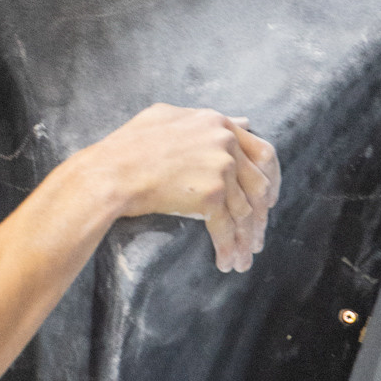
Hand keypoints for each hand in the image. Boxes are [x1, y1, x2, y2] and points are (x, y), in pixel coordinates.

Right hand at [90, 104, 281, 273]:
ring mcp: (220, 168)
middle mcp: (225, 143)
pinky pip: (226, 228)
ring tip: (244, 258)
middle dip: (260, 215)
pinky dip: (229, 248)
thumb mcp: (168, 116)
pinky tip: (227, 264)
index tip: (268, 199)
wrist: (110, 172)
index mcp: (218, 123)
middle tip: (257, 236)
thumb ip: (206, 119)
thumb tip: (242, 120)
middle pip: (259, 185)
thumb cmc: (129, 145)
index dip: (270, 178)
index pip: (262, 151)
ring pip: (244, 211)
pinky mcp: (210, 195)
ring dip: (246, 239)